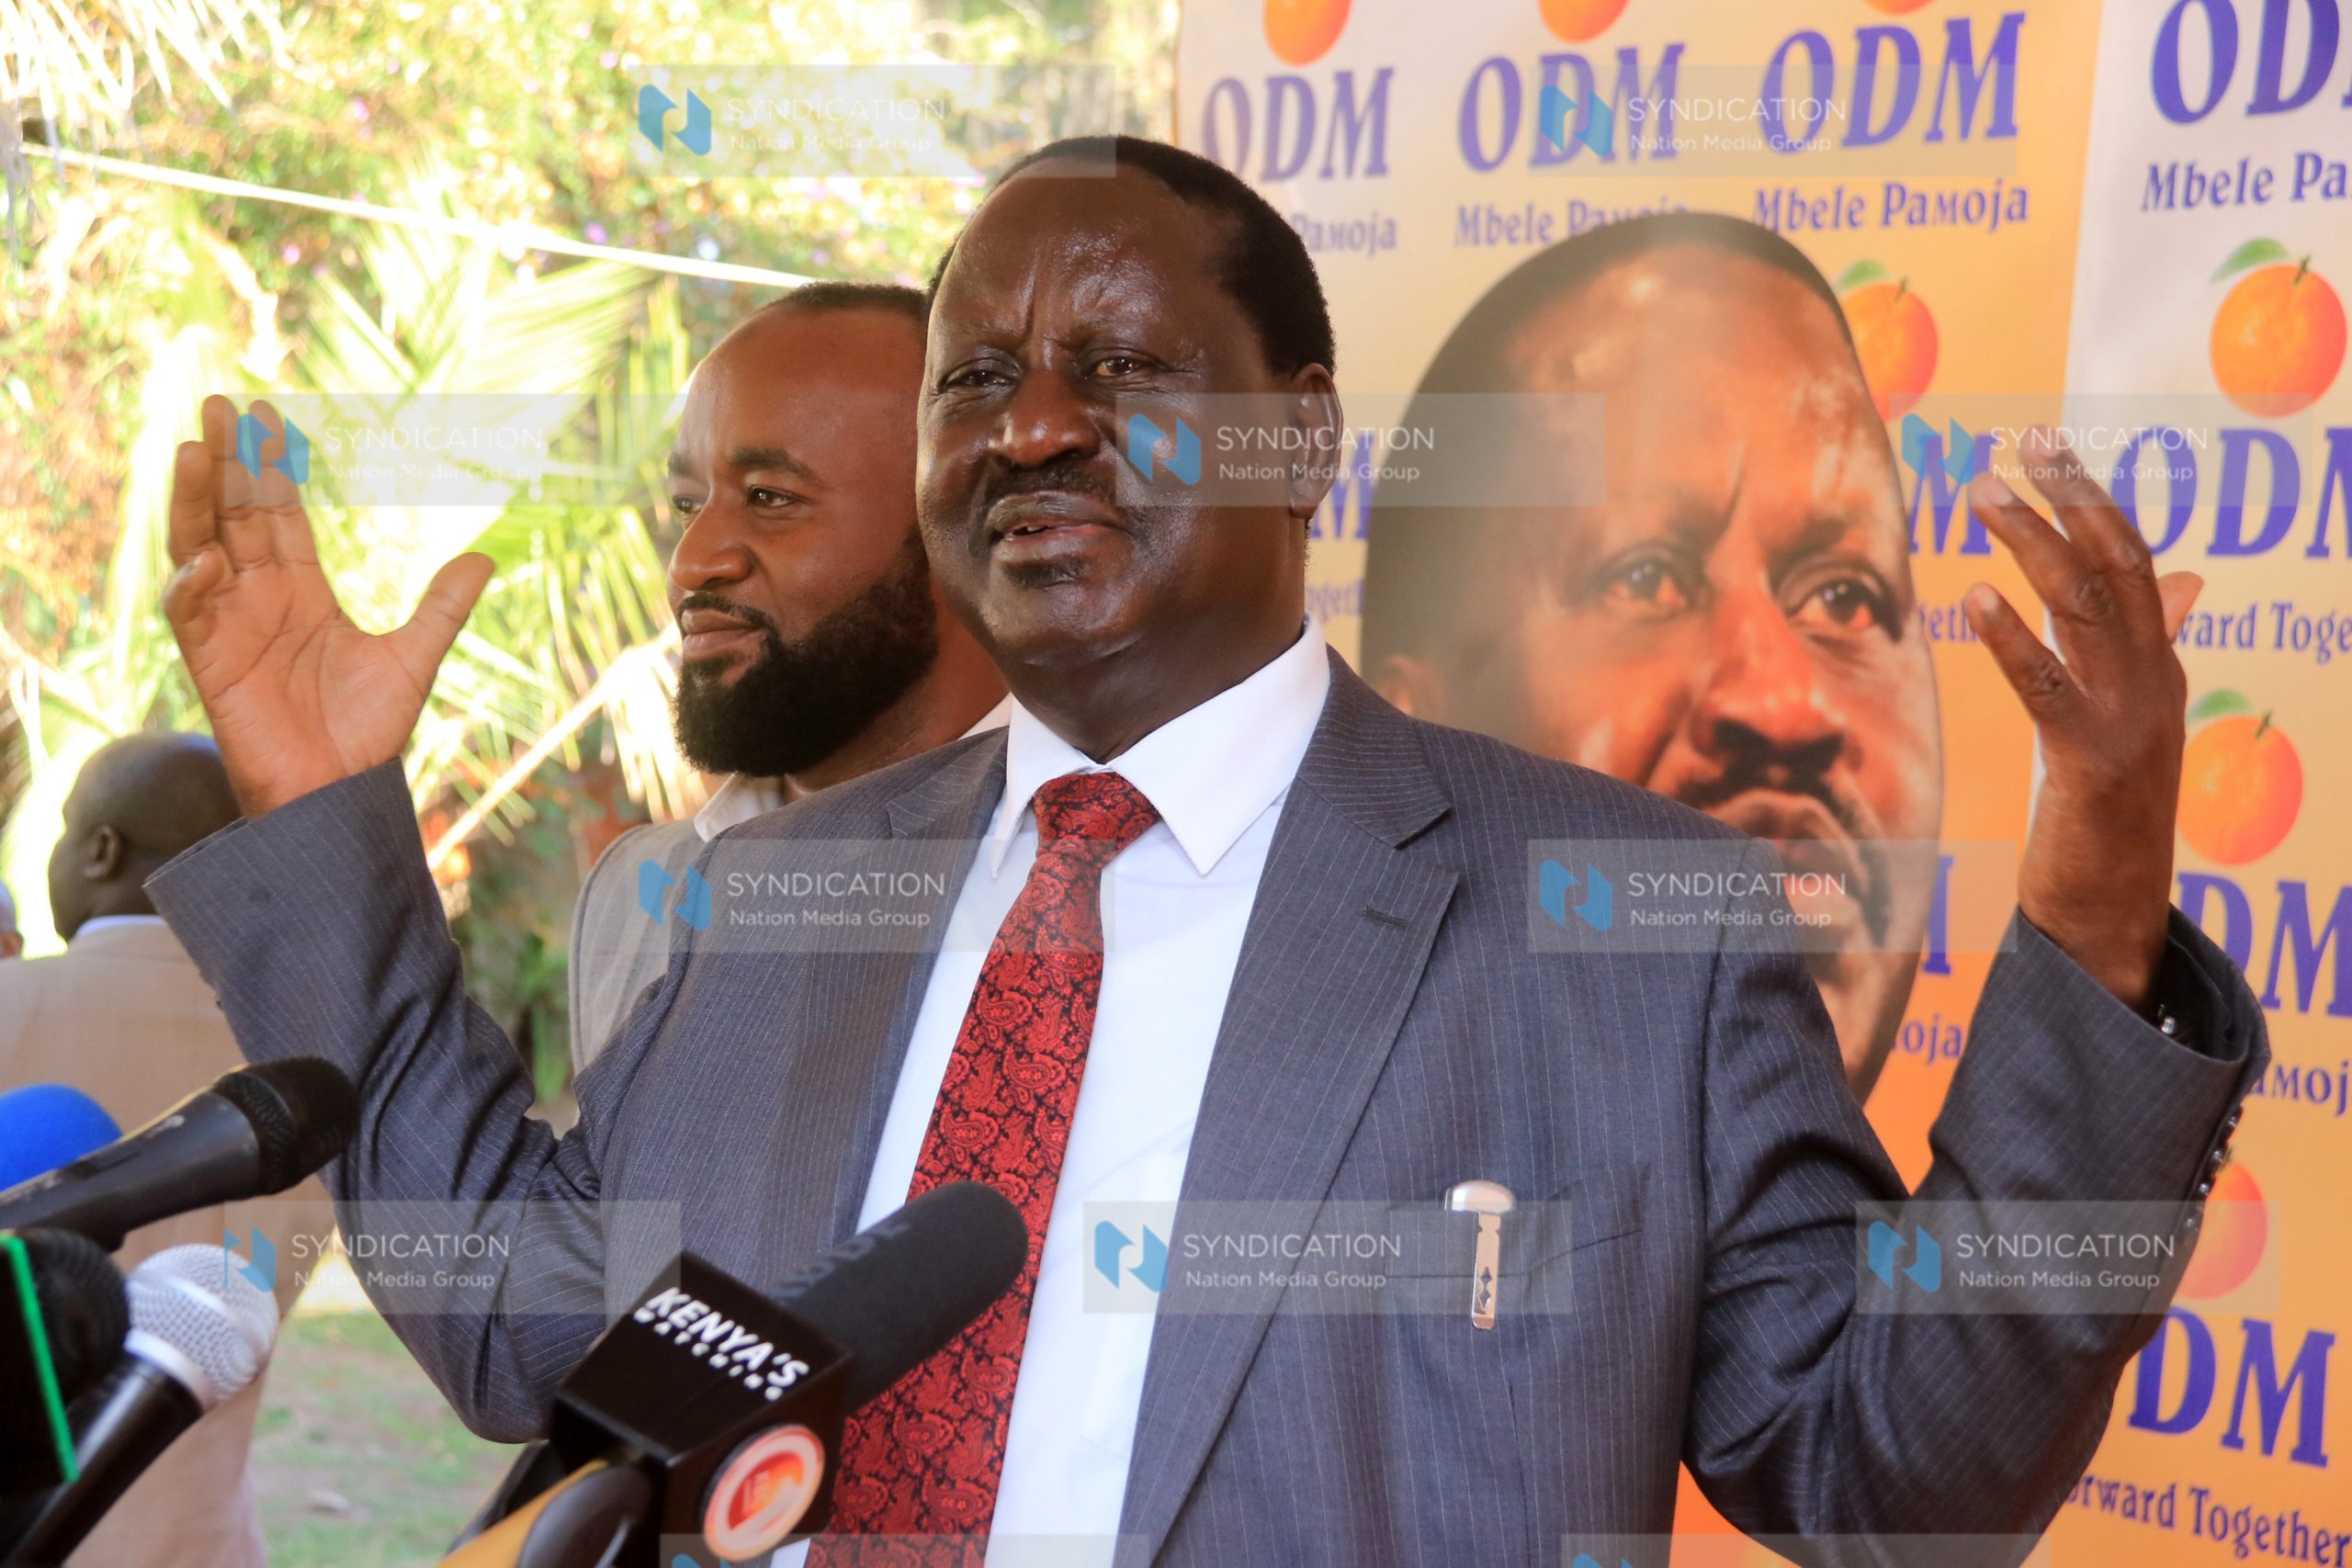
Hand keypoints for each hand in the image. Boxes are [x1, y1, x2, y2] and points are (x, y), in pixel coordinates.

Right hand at [164, 395, 493, 816]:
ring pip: (201, 547)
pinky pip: (190, 613)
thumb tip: (486, 558)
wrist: (341, 793)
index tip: (266, 415)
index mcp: (302, 591)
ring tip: (196, 449)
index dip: (270, 466)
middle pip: (235, 515)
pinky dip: (192, 584)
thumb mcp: (415, 656)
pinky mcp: (211, 663)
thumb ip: (442, 605)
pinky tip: (203, 557)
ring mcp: (231, 626)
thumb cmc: (368, 733)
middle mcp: (260, 598)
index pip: (278, 514)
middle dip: (226, 462)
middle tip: (219, 403)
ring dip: (195, 501)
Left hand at [1965, 427, 2202, 1012]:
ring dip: (2034, 545)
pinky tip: (1973, 601)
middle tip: (2022, 442)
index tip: (2047, 445)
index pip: (2134, 562)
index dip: (2092, 499)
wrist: (2112, 920)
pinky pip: (2053, 690)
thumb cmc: (2104, 824)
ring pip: (2090, 611)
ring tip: (1984, 496)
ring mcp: (2131, 723)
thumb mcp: (2126, 723)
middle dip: (2074, 496)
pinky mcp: (2091, 767)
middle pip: (2121, 566)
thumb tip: (2180, 582)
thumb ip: (2139, 651)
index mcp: (2159, 670)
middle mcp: (2156, 684)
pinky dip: (2015, 641)